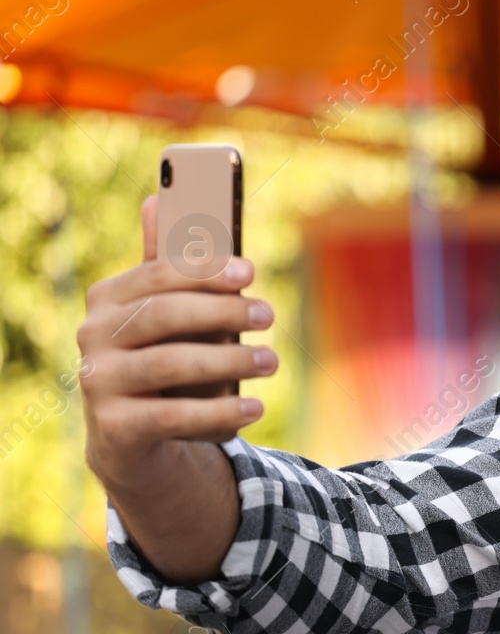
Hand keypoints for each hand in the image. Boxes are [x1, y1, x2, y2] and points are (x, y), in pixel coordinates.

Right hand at [79, 194, 275, 493]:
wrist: (133, 435)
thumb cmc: (163, 357)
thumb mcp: (168, 315)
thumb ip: (169, 267)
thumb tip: (158, 198)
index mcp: (108, 299)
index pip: (156, 275)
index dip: (204, 270)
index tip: (249, 271)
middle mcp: (93, 336)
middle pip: (164, 315)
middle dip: (223, 312)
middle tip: (270, 315)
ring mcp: (98, 382)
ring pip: (170, 364)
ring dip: (229, 361)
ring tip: (271, 360)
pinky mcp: (114, 426)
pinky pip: (172, 415)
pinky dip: (220, 412)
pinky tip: (256, 408)